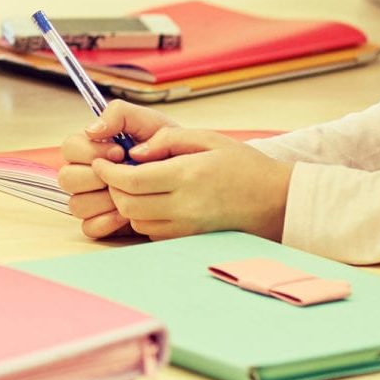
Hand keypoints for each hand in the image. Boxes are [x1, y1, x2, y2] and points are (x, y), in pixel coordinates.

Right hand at [57, 100, 175, 239]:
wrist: (190, 177)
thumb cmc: (167, 148)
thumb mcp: (147, 122)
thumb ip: (118, 115)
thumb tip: (91, 129)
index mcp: (91, 148)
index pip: (69, 148)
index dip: (91, 151)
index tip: (119, 152)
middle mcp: (86, 174)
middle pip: (67, 178)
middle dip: (95, 177)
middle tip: (124, 176)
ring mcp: (93, 200)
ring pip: (76, 204)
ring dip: (102, 201)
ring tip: (129, 196)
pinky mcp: (104, 224)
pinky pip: (90, 227)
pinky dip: (107, 222)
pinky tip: (126, 215)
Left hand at [88, 127, 292, 240]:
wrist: (278, 202)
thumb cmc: (243, 165)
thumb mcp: (207, 138)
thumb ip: (167, 139)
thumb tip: (135, 151)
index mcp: (186, 178)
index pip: (130, 180)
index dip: (107, 171)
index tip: (100, 160)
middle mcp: (184, 208)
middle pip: (127, 205)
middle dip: (112, 187)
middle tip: (113, 170)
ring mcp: (187, 229)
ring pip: (137, 222)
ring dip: (127, 203)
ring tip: (133, 183)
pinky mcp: (190, 240)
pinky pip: (153, 232)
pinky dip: (144, 217)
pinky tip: (152, 199)